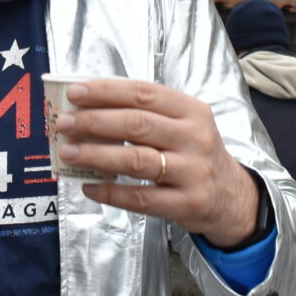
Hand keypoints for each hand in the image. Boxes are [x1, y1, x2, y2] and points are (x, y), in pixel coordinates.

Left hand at [53, 79, 258, 246]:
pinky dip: (110, 192)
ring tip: (69, 152)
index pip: (143, 93)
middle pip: (136, 124)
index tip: (75, 93)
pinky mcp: (186, 203)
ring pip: (136, 160)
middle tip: (64, 123)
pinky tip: (89, 186)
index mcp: (191, 110)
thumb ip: (144, 115)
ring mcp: (192, 172)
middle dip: (94, 122)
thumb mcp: (182, 126)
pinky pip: (140, 198)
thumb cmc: (194, 154)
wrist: (230, 197)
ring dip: (96, 154)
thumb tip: (87, 110)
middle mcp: (194, 138)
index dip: (106, 92)